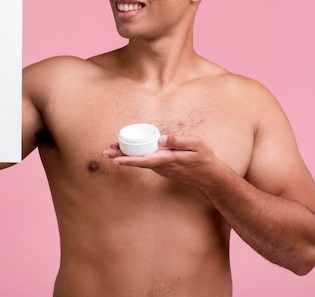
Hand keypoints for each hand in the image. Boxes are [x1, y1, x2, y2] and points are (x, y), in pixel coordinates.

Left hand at [101, 134, 216, 186]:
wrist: (210, 176)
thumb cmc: (204, 158)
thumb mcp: (196, 144)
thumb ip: (178, 140)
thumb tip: (161, 138)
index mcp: (167, 160)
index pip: (144, 160)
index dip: (129, 159)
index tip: (116, 159)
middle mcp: (161, 166)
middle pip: (137, 161)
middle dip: (120, 156)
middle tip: (104, 152)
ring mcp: (161, 168)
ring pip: (140, 161)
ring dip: (126, 155)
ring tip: (112, 148)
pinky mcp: (163, 167)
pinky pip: (145, 161)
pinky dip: (135, 156)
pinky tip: (129, 150)